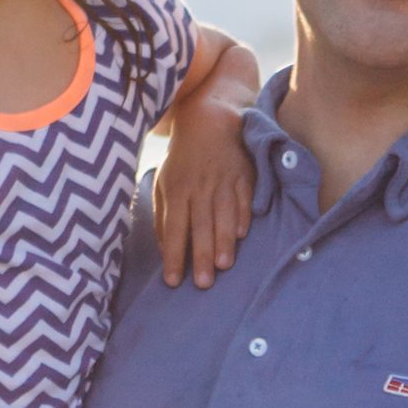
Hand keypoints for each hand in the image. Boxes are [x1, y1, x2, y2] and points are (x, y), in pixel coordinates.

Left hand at [154, 93, 256, 288]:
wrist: (209, 123)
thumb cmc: (183, 162)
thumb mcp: (164, 183)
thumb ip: (163, 217)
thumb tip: (165, 250)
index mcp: (176, 190)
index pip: (173, 229)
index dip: (173, 256)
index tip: (173, 282)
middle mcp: (199, 188)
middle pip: (199, 226)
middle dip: (200, 256)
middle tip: (204, 284)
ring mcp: (223, 181)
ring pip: (223, 215)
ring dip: (223, 241)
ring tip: (224, 265)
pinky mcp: (244, 176)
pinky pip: (244, 198)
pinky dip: (242, 215)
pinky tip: (241, 235)